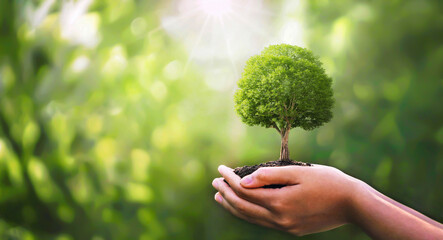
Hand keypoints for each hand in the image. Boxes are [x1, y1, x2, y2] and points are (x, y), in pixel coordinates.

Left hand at [212, 164, 360, 235]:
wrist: (353, 204)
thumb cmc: (329, 182)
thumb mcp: (299, 172)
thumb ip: (270, 176)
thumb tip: (245, 179)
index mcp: (280, 202)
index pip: (244, 190)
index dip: (229, 179)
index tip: (220, 168)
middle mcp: (279, 219)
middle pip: (243, 207)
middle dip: (226, 193)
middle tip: (214, 182)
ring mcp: (285, 227)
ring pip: (250, 218)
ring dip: (233, 207)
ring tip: (220, 197)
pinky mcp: (291, 229)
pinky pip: (262, 223)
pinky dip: (248, 214)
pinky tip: (243, 208)